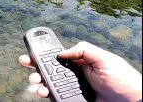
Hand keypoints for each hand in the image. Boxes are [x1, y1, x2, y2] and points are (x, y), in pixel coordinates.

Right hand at [19, 42, 141, 101]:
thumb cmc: (121, 79)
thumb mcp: (105, 58)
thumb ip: (84, 50)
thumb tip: (62, 52)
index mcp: (80, 62)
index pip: (57, 56)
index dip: (43, 53)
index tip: (31, 51)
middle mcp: (73, 74)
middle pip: (49, 69)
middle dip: (35, 65)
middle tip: (25, 63)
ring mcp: (71, 88)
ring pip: (48, 83)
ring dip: (37, 80)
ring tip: (35, 80)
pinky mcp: (72, 99)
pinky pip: (54, 96)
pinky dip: (45, 94)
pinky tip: (42, 91)